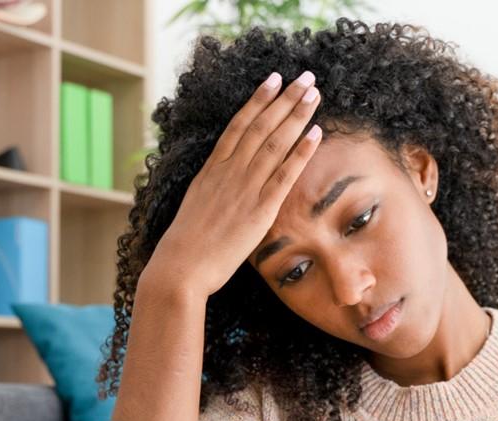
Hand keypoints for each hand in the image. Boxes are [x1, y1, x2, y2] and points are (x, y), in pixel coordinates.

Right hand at [143, 69, 322, 298]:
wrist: (181, 267)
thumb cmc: (185, 244)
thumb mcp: (196, 205)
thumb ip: (214, 188)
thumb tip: (224, 182)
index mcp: (212, 169)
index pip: (239, 124)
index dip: (258, 99)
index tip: (274, 79)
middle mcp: (229, 172)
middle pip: (262, 126)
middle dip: (285, 99)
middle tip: (305, 77)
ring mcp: (245, 188)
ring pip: (275, 143)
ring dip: (297, 116)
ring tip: (314, 93)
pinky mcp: (260, 209)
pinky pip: (285, 174)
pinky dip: (301, 152)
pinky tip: (317, 133)